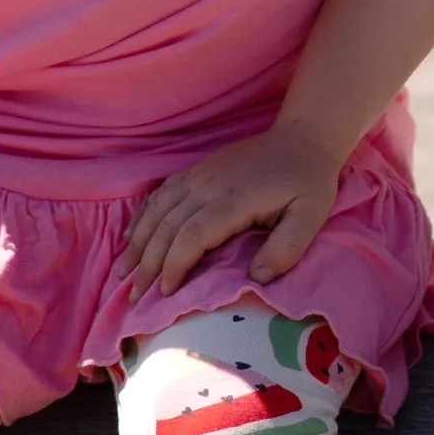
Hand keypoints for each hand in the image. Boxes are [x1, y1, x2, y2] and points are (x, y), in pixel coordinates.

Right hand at [120, 126, 342, 299]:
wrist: (302, 139)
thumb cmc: (308, 183)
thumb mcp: (311, 217)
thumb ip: (286, 248)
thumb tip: (256, 278)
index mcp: (234, 199)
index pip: (192, 234)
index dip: (174, 264)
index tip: (165, 293)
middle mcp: (208, 185)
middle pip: (167, 226)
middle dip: (147, 263)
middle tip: (135, 296)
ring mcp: (199, 174)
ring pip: (157, 209)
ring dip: (137, 242)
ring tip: (122, 271)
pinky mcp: (196, 170)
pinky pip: (160, 194)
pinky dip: (142, 217)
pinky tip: (131, 236)